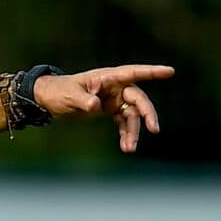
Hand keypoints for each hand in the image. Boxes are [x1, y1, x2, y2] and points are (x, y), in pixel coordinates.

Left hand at [34, 64, 173, 151]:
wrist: (49, 100)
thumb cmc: (59, 92)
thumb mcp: (70, 96)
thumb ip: (84, 100)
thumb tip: (96, 106)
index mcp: (108, 77)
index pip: (134, 73)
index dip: (152, 72)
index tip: (170, 72)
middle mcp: (114, 87)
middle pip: (138, 99)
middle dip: (147, 114)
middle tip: (154, 129)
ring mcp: (113, 98)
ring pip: (131, 114)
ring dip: (133, 131)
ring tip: (130, 148)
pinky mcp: (109, 109)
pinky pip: (123, 122)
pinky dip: (125, 133)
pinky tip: (126, 146)